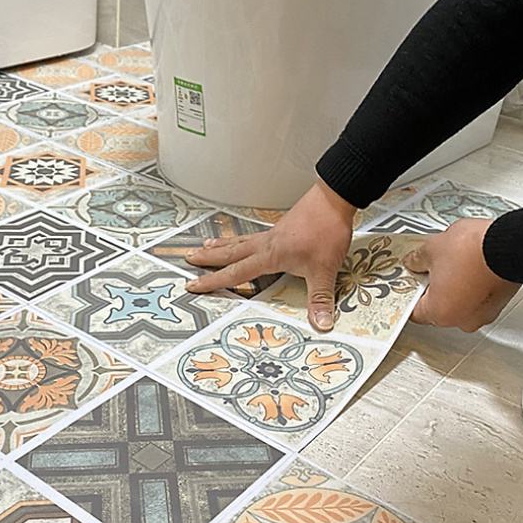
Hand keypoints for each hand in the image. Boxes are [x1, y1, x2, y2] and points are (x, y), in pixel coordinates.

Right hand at [185, 180, 355, 330]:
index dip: (213, 281)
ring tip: (205, 246)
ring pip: (238, 241)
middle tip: (188, 259)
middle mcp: (266, 244)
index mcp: (269, 255)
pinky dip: (239, 239)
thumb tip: (320, 322)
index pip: (235, 272)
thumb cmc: (326, 230)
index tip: (194, 285)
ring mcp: (272, 234)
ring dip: (220, 246)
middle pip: (229, 252)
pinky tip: (243, 240)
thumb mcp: (324, 270)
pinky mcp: (281, 228)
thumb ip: (320, 298)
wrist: (334, 200)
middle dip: (207, 258)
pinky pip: (252, 236)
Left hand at [403, 218, 519, 331]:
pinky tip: (467, 265)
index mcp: (441, 313)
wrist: (513, 244)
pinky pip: (477, 297)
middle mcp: (464, 320)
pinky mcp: (500, 302)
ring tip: (449, 262)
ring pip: (459, 302)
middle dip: (431, 287)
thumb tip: (413, 262)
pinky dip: (471, 285)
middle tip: (426, 268)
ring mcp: (485, 313)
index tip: (406, 283)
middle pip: (438, 307)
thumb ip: (416, 260)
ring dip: (452, 286)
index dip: (407, 294)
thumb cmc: (474, 251)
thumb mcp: (431, 249)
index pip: (414, 311)